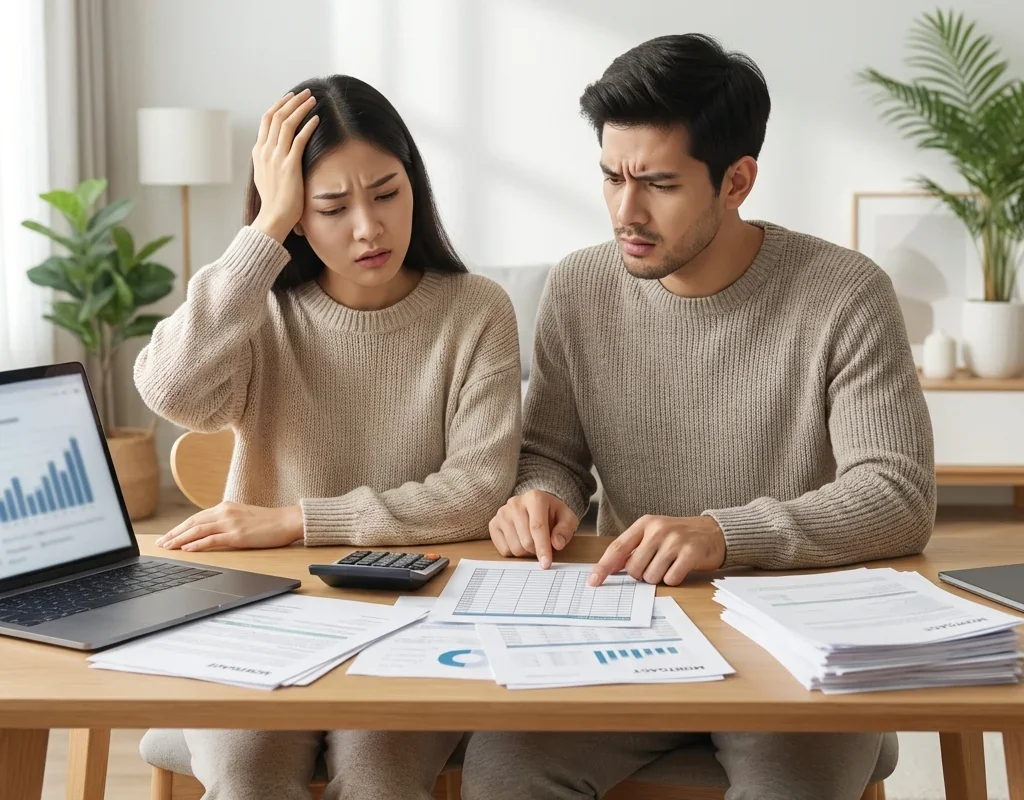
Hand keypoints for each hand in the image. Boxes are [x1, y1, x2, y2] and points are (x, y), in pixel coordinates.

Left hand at [156, 502, 303, 551]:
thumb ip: (228, 520)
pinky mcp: (237, 535)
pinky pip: (212, 540)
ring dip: (180, 539)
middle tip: (160, 543)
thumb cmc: (269, 521)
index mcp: (226, 507)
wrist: (288, 521)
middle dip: (174, 533)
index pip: (196, 517)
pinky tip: (186, 550)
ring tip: (168, 547)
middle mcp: (225, 512)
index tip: (168, 536)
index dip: (180, 527)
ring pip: (198, 530)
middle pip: (192, 523)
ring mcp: (230, 523)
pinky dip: (196, 544)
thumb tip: (213, 531)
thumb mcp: (244, 516)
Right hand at [250, 89, 319, 242]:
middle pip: (276, 115)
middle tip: (304, 92)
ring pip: (287, 123)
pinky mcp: (289, 166)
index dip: (279, 105)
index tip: (290, 97)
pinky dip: (308, 127)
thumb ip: (270, 161)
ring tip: (312, 99)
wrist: (273, 217)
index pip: (266, 119)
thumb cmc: (274, 202)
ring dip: (300, 108)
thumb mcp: (266, 176)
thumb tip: (278, 154)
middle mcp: (264, 151)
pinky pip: (299, 140)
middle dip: (291, 100)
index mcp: (258, 152)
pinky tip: (317, 119)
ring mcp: (275, 157)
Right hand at [489, 490, 578, 568]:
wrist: (536, 506)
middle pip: (526, 541)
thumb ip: (565, 530)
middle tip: (543, 546)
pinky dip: (514, 552)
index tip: (546, 564)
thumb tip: (556, 544)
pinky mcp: (493, 524)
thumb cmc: (552, 514)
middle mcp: (515, 503)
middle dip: (537, 551)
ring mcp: (502, 513)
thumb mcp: (567, 518)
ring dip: (526, 553)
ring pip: (514, 548)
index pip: (537, 527)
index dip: (542, 548)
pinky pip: (504, 550)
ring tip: (532, 542)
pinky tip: (520, 541)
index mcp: (535, 498)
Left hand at [589, 514, 725, 586]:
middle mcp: (658, 530)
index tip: (593, 582)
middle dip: (641, 575)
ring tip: (669, 564)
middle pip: (634, 568)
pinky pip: (671, 579)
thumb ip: (634, 548)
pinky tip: (680, 568)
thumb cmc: (678, 536)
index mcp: (645, 524)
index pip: (617, 548)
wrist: (714, 532)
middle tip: (654, 565)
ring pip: (651, 576)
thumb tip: (610, 569)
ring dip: (658, 578)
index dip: (603, 567)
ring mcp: (675, 541)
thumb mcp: (654, 534)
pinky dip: (673, 579)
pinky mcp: (691, 553)